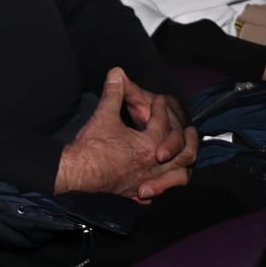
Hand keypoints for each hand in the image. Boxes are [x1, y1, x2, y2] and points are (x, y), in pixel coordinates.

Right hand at [54, 68, 196, 201]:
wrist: (76, 175)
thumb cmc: (91, 147)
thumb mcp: (103, 115)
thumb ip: (114, 93)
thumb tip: (117, 72)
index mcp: (148, 145)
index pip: (162, 124)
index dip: (160, 108)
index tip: (158, 99)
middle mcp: (153, 166)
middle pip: (182, 153)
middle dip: (187, 140)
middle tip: (188, 130)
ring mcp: (147, 181)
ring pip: (177, 176)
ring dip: (183, 164)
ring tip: (184, 157)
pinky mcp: (137, 194)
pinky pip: (160, 192)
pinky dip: (165, 185)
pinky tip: (162, 180)